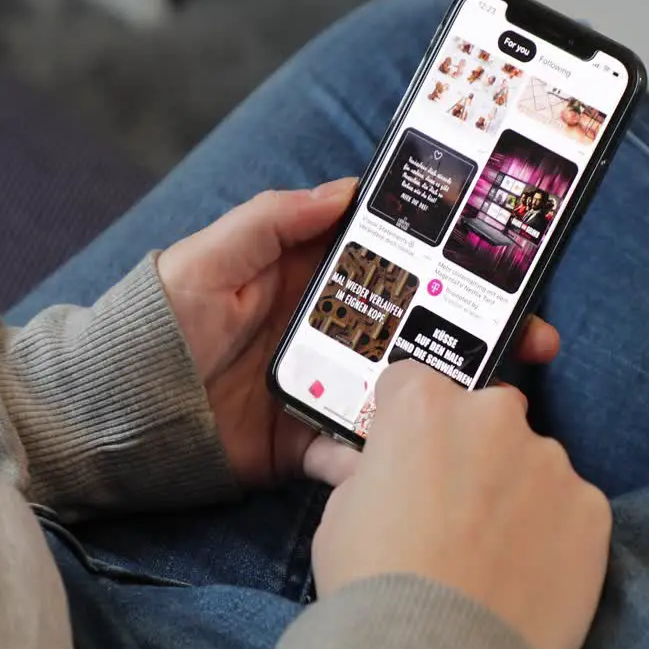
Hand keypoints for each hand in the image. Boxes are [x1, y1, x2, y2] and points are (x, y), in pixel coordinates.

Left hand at [156, 179, 561, 486]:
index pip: (394, 264)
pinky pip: (355, 451)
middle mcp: (330, 334)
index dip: (446, 261)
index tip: (499, 260)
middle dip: (476, 332)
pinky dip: (380, 459)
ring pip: (401, 391)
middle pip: (415, 329)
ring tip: (497, 398)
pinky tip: (418, 460)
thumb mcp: (210, 257)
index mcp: (312, 281)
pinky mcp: (307, 443)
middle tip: (533, 335)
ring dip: (449, 394)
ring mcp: (324, 390)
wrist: (114, 410)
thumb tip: (344, 189)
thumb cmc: (156, 320)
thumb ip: (272, 219)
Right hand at [312, 361, 611, 648]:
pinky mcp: (592, 507)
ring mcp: (549, 460)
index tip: (407, 451)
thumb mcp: (340, 513)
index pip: (415, 382)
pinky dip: (554, 530)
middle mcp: (493, 416)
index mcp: (424, 405)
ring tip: (491, 550)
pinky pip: (570, 506)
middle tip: (453, 506)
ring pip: (532, 460)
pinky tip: (525, 569)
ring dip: (516, 489)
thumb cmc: (376, 584)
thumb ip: (368, 471)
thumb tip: (373, 468)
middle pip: (485, 413)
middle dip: (472, 448)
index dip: (407, 419)